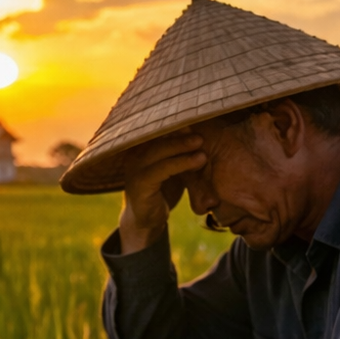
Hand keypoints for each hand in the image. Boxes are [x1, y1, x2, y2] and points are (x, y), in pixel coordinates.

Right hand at [117, 132, 205, 254]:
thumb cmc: (163, 190)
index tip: (198, 118)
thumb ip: (181, 153)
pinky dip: (181, 163)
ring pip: (159, 151)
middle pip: (157, 136)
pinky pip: (161, 170)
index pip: (158, 130)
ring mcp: (134, 168)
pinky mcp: (139, 184)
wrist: (148, 220)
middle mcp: (134, 154)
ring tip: (201, 144)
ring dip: (181, 146)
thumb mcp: (173, 168)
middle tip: (202, 129)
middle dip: (180, 132)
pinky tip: (198, 161)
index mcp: (141, 147)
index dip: (177, 123)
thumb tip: (204, 132)